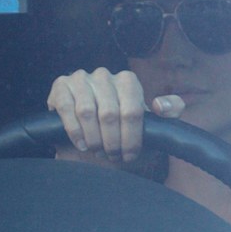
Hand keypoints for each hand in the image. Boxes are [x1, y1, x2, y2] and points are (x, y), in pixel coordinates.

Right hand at [47, 67, 184, 162]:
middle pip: (110, 114)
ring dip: (93, 138)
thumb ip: (169, 112)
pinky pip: (66, 108)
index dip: (131, 138)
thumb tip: (160, 106)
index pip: (132, 111)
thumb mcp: (150, 124)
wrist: (92, 133)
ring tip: (97, 150)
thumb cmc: (124, 129)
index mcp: (128, 81)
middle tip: (112, 156)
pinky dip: (74, 131)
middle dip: (112, 142)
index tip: (130, 155)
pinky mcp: (61, 86)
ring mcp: (81, 78)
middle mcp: (104, 75)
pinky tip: (81, 144)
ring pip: (87, 112)